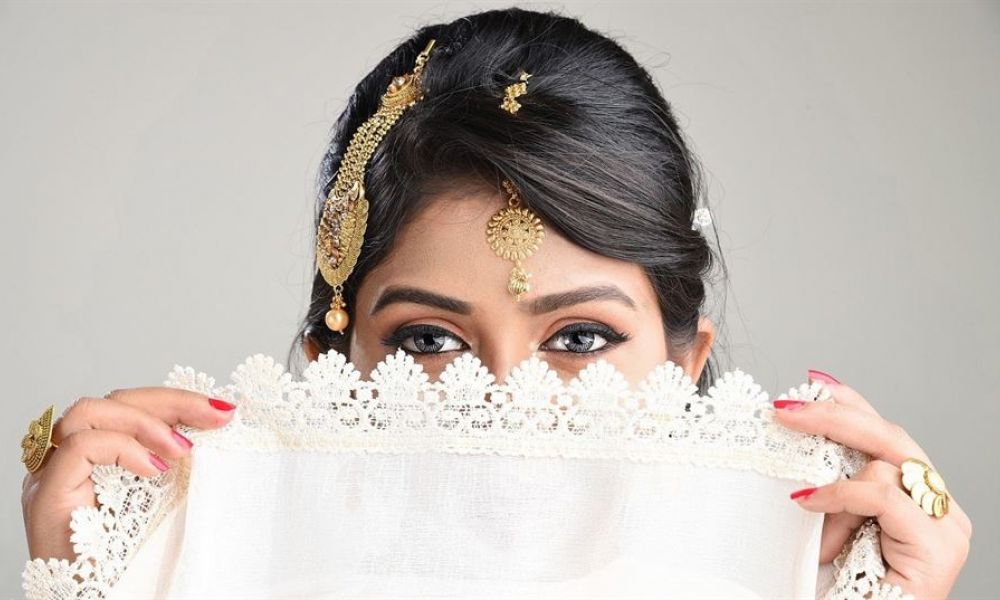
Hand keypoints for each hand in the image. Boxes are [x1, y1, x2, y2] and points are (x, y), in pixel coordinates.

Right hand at [21, 388, 236, 560]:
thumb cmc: (136, 561)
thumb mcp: (167, 498)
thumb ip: (178, 462)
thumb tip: (220, 423)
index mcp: (97, 459)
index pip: (130, 405)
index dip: (176, 400)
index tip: (221, 408)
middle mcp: (68, 461)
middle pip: (113, 400)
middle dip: (173, 402)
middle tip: (216, 415)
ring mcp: (53, 475)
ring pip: (88, 411)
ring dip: (147, 422)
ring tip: (183, 450)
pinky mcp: (47, 495)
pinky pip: (80, 447)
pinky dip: (124, 448)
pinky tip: (156, 469)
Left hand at [774, 370, 971, 599]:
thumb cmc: (849, 590)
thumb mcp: (833, 526)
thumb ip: (833, 491)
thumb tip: (801, 451)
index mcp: (918, 499)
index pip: (888, 437)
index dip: (853, 406)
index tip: (814, 385)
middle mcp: (939, 508)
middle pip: (891, 438)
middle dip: (834, 415)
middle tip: (787, 409)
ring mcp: (945, 525)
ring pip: (885, 465)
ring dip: (833, 483)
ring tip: (804, 503)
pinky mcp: (938, 546)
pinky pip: (882, 495)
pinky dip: (839, 495)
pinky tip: (809, 503)